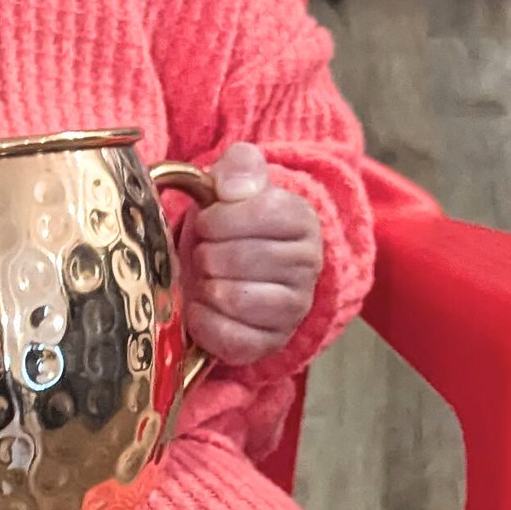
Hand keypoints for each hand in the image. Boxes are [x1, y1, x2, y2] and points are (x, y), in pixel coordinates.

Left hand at [181, 143, 321, 364]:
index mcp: (302, 220)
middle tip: (205, 253)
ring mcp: (293, 309)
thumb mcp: (235, 183)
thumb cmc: (231, 225)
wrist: (233, 269)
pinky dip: (205, 323)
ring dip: (207, 287)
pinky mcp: (270, 343)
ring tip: (207, 278)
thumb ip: (239, 166)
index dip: (220, 218)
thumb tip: (234, 188)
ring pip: (237, 299)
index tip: (208, 222)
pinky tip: (203, 307)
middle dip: (209, 253)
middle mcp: (307, 266)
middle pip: (242, 257)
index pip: (262, 213)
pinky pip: (231, 338)